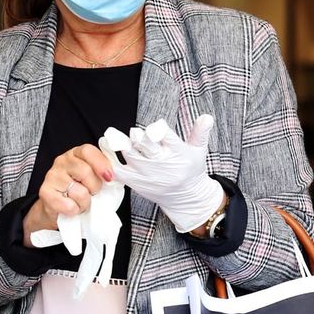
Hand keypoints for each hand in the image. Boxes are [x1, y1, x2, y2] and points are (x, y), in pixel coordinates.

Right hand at [23, 143, 114, 248]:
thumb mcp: (94, 179)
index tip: (109, 177)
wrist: (58, 209)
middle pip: (85, 171)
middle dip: (94, 187)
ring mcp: (52, 175)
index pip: (88, 151)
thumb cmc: (80, 192)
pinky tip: (71, 208)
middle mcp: (62, 161)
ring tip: (81, 202)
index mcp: (76, 154)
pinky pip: (69, 205)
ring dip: (85, 202)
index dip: (101, 164)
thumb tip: (115, 176)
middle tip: (92, 193)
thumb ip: (103, 173)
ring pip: (79, 192)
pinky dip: (74, 210)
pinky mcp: (45, 192)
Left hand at [107, 116, 224, 232]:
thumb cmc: (191, 170)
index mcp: (179, 154)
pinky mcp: (137, 182)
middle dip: (139, 137)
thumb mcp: (199, 150)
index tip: (156, 127)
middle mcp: (163, 164)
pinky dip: (111, 161)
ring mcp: (148, 174)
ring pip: (132, 156)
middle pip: (147, 146)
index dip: (159, 131)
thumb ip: (200, 132)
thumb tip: (207, 116)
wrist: (186, 197)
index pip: (167, 138)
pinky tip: (107, 150)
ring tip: (114, 136)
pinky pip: (120, 171)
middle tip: (135, 132)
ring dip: (123, 145)